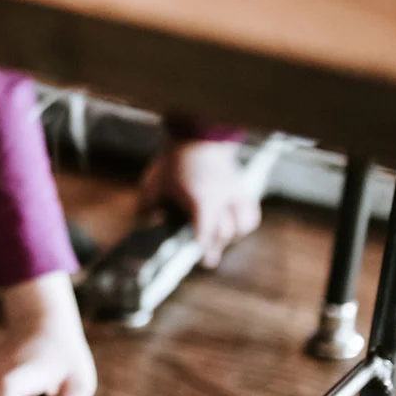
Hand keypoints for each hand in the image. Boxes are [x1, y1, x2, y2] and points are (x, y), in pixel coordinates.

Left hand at [140, 139, 262, 266]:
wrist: (198, 135)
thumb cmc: (174, 160)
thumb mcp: (155, 182)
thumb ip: (149, 204)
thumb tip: (145, 220)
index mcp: (200, 199)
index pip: (205, 231)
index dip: (204, 248)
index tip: (201, 259)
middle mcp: (221, 199)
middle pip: (224, 232)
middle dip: (216, 248)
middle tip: (208, 260)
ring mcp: (234, 193)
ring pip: (243, 224)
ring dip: (232, 237)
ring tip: (220, 242)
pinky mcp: (242, 187)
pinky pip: (251, 212)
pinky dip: (246, 223)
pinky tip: (236, 227)